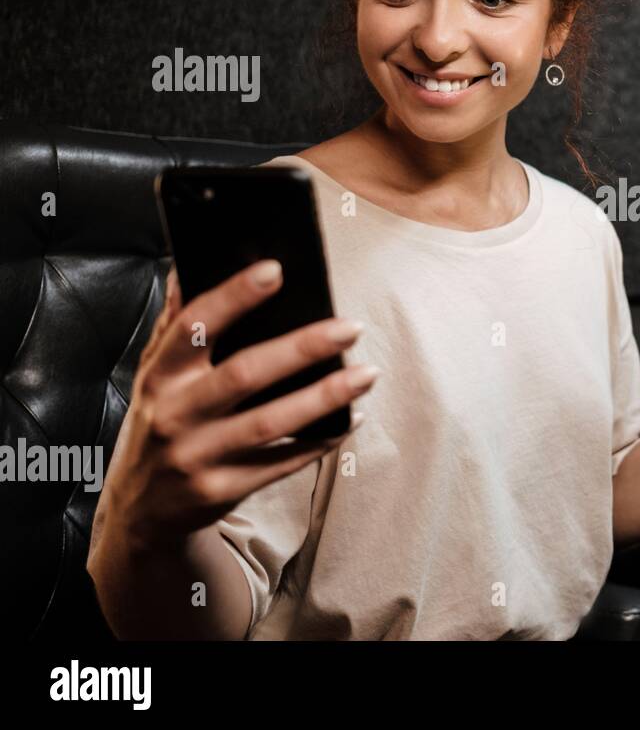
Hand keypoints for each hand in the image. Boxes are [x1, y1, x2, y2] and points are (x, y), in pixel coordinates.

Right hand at [93, 260, 378, 554]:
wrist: (139, 512)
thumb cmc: (160, 425)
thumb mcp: (155, 376)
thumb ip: (177, 324)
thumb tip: (190, 262)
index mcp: (160, 376)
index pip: (194, 326)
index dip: (233, 296)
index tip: (275, 270)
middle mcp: (175, 415)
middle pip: (244, 374)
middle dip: (302, 348)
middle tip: (350, 327)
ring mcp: (197, 457)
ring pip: (270, 423)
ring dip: (325, 396)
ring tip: (367, 373)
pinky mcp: (221, 491)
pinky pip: (281, 463)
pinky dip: (320, 441)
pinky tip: (351, 419)